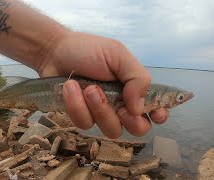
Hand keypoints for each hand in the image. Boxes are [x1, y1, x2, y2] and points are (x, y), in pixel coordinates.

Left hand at [38, 31, 168, 137]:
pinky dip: (77, 105)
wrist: (54, 52)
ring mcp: (100, 113)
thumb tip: (140, 109)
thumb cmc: (88, 50)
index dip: (159, 115)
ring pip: (111, 130)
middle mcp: (120, 104)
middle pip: (137, 129)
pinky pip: (85, 124)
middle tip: (117, 102)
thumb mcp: (117, 55)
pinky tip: (70, 87)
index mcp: (133, 87)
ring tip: (88, 87)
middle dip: (128, 118)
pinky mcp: (81, 117)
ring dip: (100, 108)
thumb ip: (137, 78)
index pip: (154, 108)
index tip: (156, 114)